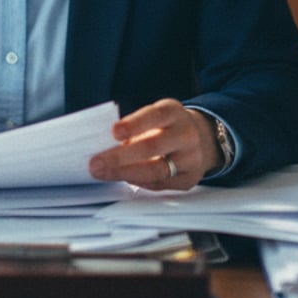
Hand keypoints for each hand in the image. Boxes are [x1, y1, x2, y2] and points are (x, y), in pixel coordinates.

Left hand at [86, 99, 218, 190]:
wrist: (201, 138)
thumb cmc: (166, 127)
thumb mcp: (154, 117)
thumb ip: (133, 127)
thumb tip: (102, 145)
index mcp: (173, 112)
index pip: (154, 116)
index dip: (134, 124)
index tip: (114, 132)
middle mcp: (185, 134)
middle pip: (152, 147)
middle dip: (120, 157)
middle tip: (96, 163)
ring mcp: (190, 158)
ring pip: (156, 170)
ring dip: (125, 173)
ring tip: (103, 174)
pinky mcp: (189, 178)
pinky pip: (160, 184)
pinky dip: (139, 182)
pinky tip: (124, 179)